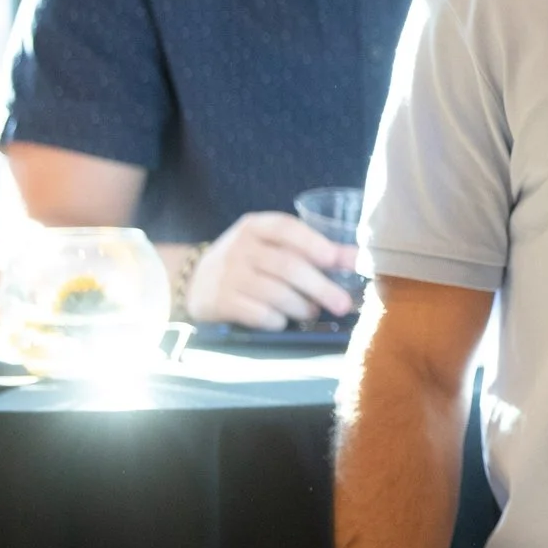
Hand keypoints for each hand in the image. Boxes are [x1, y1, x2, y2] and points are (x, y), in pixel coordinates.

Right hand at [186, 211, 357, 328]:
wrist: (191, 281)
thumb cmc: (246, 261)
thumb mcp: (270, 245)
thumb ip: (309, 249)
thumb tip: (356, 258)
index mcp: (255, 226)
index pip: (286, 229)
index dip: (314, 243)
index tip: (339, 260)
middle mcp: (240, 247)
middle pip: (287, 266)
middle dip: (320, 286)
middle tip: (343, 304)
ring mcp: (227, 275)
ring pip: (274, 292)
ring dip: (301, 306)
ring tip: (312, 312)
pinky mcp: (219, 301)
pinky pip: (256, 313)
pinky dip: (276, 320)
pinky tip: (283, 321)